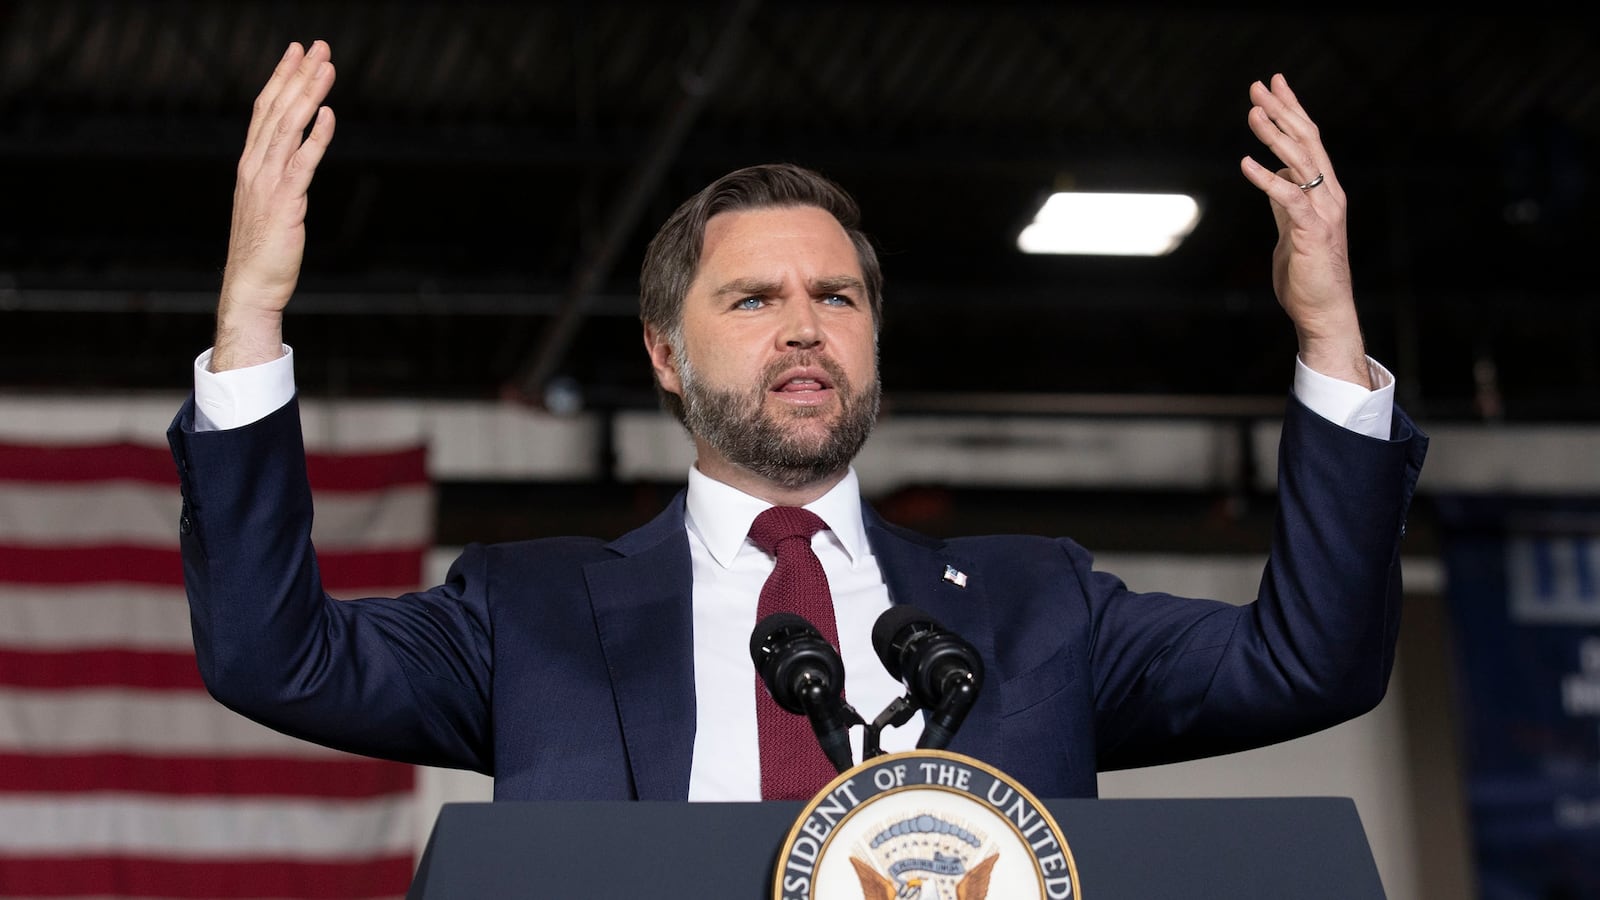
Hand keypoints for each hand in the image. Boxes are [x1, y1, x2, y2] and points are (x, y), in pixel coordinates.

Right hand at [212, 40, 337, 371]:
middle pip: (276, 110)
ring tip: (326, 66)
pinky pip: (302, 162)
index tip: (295, 52)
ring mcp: (267, 182)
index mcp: (249, 165)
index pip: (263, 111)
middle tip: (316, 45)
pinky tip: (328, 112)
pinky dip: (316, 135)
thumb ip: (278, 180)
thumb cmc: (263, 251)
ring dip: (308, 94)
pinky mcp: (285, 201)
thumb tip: (294, 162)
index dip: (280, 79)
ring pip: (288, 127)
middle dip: (297, 75)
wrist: (251, 286)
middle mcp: (254, 166)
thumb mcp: (268, 206)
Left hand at [1240, 73, 1369, 387]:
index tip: (1275, 85)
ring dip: (1274, 134)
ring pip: (1300, 162)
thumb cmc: (1307, 274)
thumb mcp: (1292, 229)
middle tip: (1260, 85)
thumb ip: (1285, 202)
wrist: (1323, 311)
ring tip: (1253, 112)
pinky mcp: (1311, 231)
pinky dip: (1266, 178)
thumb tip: (1273, 176)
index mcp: (1325, 191)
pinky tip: (1246, 163)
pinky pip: (1288, 198)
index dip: (1292, 110)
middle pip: (1307, 142)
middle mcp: (1329, 195)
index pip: (1309, 141)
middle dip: (1283, 110)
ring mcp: (1323, 212)